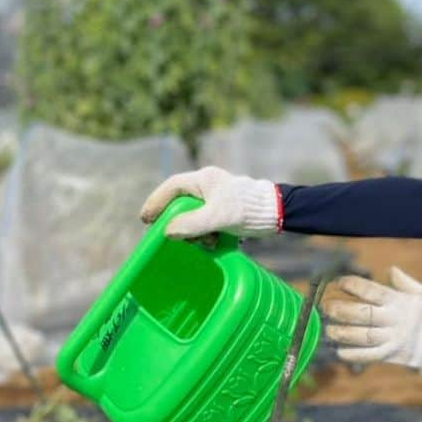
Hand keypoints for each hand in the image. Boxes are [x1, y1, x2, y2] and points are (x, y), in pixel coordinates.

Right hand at [139, 165, 280, 239]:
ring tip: (206, 241)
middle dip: (180, 222)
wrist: (277, 213)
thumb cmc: (247, 209)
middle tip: (175, 237)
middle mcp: (208, 186)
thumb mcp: (217, 217)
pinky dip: (206, 234)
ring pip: (193, 215)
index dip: (156, 202)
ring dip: (195, 232)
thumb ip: (192, 223)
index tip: (145, 219)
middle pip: (181, 203)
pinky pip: (206, 222)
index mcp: (203, 179)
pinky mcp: (225, 211)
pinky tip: (215, 242)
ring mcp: (216, 198)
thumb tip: (168, 231)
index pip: (171, 187)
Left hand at [323, 266, 421, 374]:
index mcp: (402, 301)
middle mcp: (396, 320)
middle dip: (341, 309)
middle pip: (362, 314)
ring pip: (363, 336)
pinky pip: (372, 356)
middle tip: (325, 306)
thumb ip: (405, 284)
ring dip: (343, 333)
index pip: (372, 291)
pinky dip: (355, 354)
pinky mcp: (397, 355)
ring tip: (327, 329)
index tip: (339, 282)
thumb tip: (391, 270)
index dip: (354, 285)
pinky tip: (340, 351)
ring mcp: (396, 338)